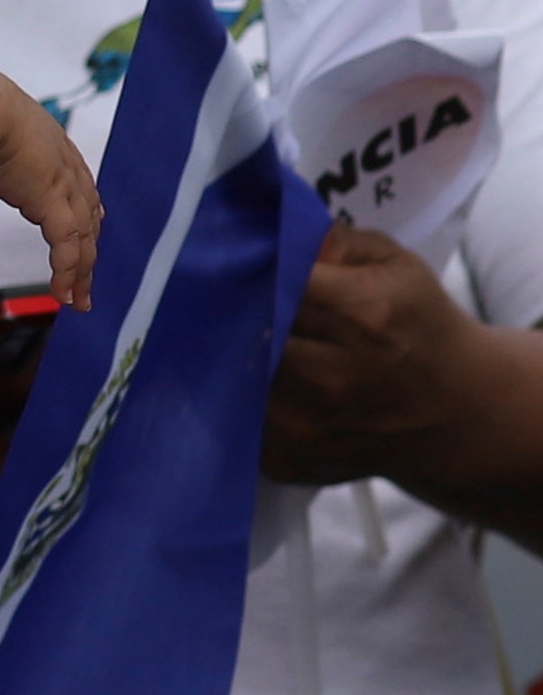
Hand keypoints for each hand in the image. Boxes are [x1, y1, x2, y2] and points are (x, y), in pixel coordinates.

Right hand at [0, 78, 98, 309]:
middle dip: (89, 254)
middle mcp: (67, 166)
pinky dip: (67, 273)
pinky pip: (68, 246)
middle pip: (89, 218)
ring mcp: (63, 185)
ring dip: (82, 273)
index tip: (89, 235)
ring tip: (78, 301)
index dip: (86, 214)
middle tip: (86, 282)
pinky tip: (63, 295)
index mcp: (54, 146)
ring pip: (84, 238)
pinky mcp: (53, 202)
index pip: (80, 187)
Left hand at [261, 223, 504, 495]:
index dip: (261, 271)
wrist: (457, 414)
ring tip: (252, 344)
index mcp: (362, 316)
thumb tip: (278, 234)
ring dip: (240, 359)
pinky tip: (269, 388)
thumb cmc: (421, 328)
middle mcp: (332, 376)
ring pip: (238, 376)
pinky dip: (247, 401)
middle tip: (238, 305)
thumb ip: (336, 243)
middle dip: (243, 316)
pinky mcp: (290, 460)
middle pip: (250, 332)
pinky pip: (243, 419)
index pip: (279, 282)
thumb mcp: (397, 267)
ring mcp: (309, 426)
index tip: (250, 265)